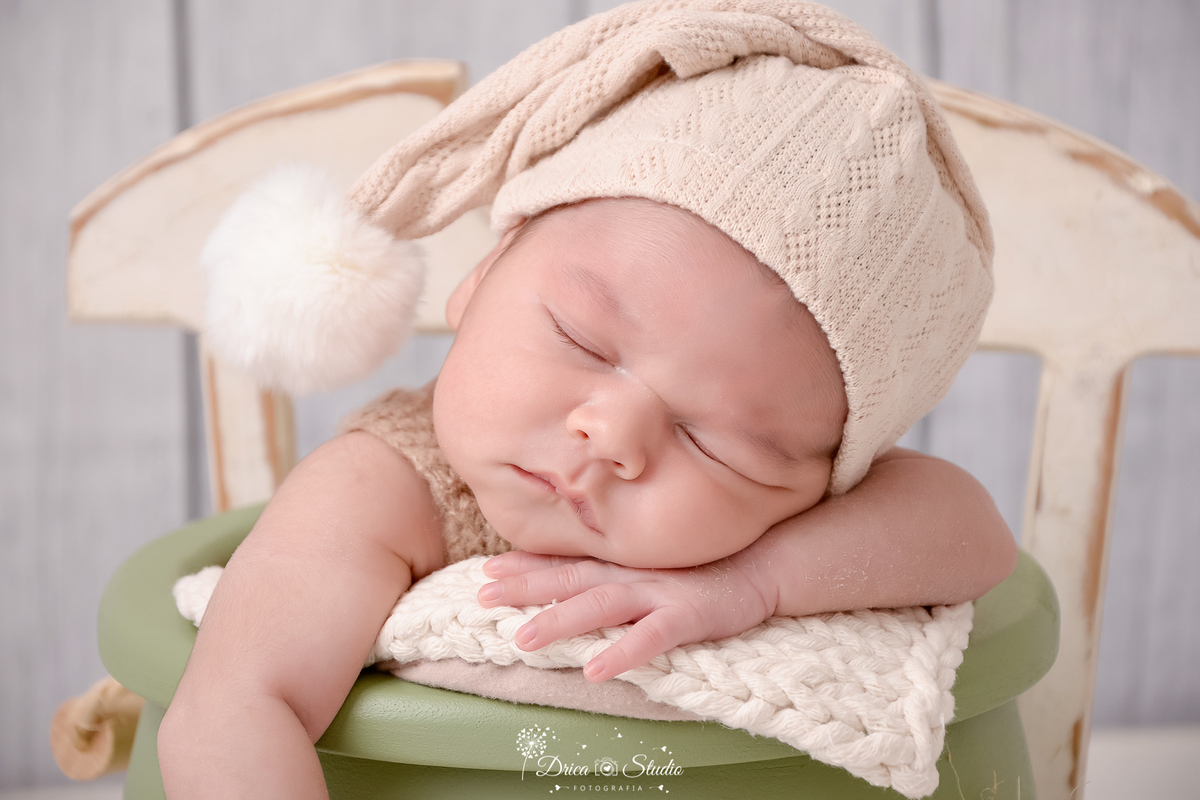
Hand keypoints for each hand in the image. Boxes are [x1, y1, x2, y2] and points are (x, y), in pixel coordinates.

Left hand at [476, 552, 774, 681]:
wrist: (762, 566)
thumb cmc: (703, 571)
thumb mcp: (653, 567)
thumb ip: (616, 573)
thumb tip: (574, 579)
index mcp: (623, 564)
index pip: (566, 562)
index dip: (526, 566)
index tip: (486, 572)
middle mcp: (633, 574)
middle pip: (570, 580)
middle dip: (525, 588)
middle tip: (481, 597)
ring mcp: (659, 594)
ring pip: (600, 606)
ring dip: (560, 621)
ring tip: (522, 638)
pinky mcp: (688, 616)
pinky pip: (650, 638)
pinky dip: (622, 651)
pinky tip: (596, 669)